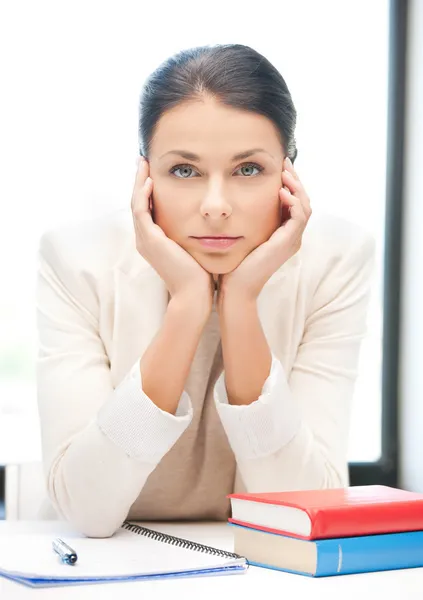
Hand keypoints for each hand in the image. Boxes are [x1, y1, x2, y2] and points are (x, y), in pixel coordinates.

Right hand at [131, 157, 213, 309]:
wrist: (194, 295)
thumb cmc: (199, 276)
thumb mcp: (194, 249)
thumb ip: (194, 234)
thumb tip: (208, 222)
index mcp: (154, 242)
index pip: (146, 209)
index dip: (147, 190)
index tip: (153, 172)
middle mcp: (145, 240)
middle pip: (137, 203)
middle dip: (139, 181)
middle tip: (142, 161)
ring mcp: (145, 240)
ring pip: (136, 203)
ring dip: (139, 182)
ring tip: (143, 163)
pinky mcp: (150, 240)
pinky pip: (141, 211)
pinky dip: (143, 194)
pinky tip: (150, 180)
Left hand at [217, 157, 311, 303]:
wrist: (235, 288)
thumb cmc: (233, 265)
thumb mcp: (241, 235)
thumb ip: (245, 219)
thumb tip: (234, 200)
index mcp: (283, 234)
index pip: (294, 202)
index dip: (289, 183)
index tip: (279, 166)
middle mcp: (291, 237)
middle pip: (303, 201)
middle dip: (295, 180)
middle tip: (285, 162)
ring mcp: (292, 241)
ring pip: (305, 206)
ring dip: (297, 187)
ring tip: (285, 173)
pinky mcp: (288, 244)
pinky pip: (299, 217)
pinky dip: (294, 202)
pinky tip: (282, 192)